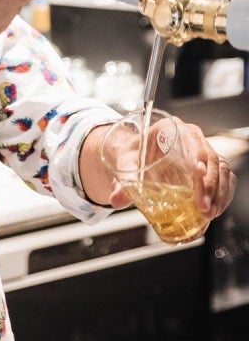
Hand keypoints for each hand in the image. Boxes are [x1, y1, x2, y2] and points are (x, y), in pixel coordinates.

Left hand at [107, 119, 236, 219]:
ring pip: (220, 168)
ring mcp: (202, 152)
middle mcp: (190, 137)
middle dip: (208, 183)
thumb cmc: (132, 155)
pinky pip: (224, 178)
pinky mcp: (209, 167)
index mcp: (169, 128)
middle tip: (201, 205)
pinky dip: (222, 195)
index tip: (197, 172)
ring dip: (218, 192)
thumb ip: (122, 181)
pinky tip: (215, 210)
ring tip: (208, 213)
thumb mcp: (125, 164)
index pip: (189, 136)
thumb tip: (116, 200)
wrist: (135, 158)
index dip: (196, 154)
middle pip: (208, 156)